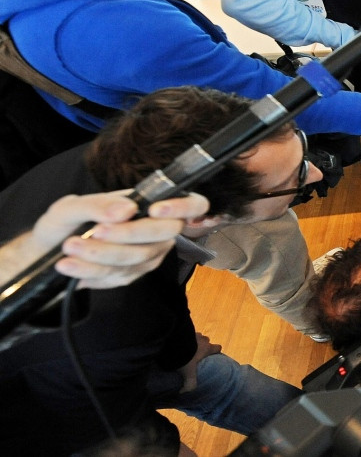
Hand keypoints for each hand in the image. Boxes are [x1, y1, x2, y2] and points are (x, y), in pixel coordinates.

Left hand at [35, 192, 208, 289]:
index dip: (184, 207)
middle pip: (165, 234)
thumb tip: (126, 209)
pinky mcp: (131, 275)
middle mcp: (158, 230)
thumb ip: (98, 204)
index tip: (155, 209)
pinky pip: (120, 275)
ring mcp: (148, 255)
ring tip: (70, 247)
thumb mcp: (72, 206)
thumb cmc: (64, 222)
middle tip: (95, 230)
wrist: (47, 250)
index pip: (193, 205)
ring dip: (102, 254)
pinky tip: (70, 266)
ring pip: (138, 257)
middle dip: (129, 234)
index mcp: (152, 204)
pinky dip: (92, 271)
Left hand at [178, 332, 221, 393]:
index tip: (210, 357)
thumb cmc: (185, 357)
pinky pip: (185, 332)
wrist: (174, 342)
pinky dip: (182, 337)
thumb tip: (184, 392)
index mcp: (207, 348)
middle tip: (194, 354)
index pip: (218, 348)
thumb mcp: (188, 372)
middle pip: (206, 341)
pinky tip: (176, 343)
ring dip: (191, 340)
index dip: (215, 352)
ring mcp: (193, 332)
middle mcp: (203, 339)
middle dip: (202, 345)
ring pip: (196, 336)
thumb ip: (189, 383)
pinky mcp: (183, 329)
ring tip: (183, 348)